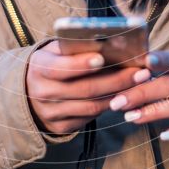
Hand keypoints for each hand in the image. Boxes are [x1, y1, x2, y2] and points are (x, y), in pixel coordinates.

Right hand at [26, 39, 150, 134]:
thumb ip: (74, 47)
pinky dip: (109, 106)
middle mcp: (43, 93)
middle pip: (84, 89)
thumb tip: (108, 42)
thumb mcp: (55, 51)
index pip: (60, 68)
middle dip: (116, 80)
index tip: (103, 58)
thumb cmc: (51, 63)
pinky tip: (124, 96)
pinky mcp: (61, 127)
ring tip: (139, 83)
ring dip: (119, 95)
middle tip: (140, 72)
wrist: (28, 91)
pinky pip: (90, 117)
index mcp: (39, 68)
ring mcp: (51, 113)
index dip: (81, 64)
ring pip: (91, 106)